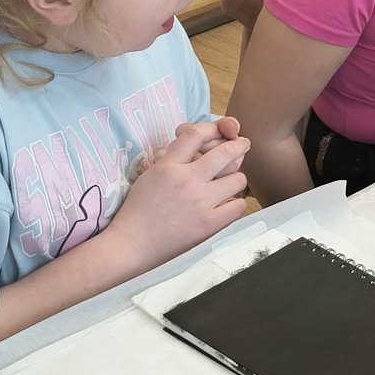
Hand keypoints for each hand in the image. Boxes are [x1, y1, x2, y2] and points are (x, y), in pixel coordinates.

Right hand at [106, 124, 250, 268]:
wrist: (130, 246)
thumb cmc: (137, 211)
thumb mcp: (149, 176)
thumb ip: (171, 159)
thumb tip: (194, 146)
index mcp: (168, 167)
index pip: (195, 134)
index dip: (212, 128)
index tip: (222, 131)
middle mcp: (187, 180)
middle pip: (226, 151)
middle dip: (239, 145)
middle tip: (244, 145)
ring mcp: (200, 202)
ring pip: (238, 179)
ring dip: (236, 179)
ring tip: (230, 184)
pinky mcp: (209, 224)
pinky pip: (238, 206)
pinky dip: (235, 204)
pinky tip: (227, 205)